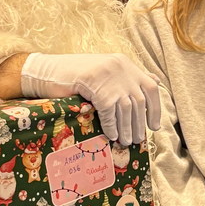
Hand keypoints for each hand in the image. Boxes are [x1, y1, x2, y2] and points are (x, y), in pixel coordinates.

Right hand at [21, 52, 160, 145]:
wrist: (48, 71)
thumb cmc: (75, 74)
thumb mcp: (106, 69)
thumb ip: (129, 77)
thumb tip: (156, 82)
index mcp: (125, 64)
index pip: (151, 87)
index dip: (155, 109)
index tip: (154, 126)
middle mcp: (121, 69)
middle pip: (139, 102)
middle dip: (139, 124)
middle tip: (138, 139)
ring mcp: (110, 79)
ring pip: (126, 110)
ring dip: (127, 129)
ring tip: (126, 142)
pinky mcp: (97, 89)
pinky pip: (109, 113)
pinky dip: (111, 127)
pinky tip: (112, 135)